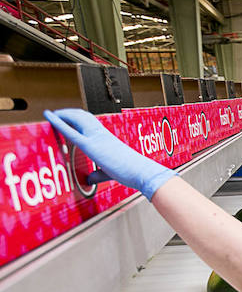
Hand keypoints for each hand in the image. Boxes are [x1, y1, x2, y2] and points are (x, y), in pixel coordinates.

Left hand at [43, 108, 176, 199]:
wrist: (142, 171)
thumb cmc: (132, 172)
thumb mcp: (110, 172)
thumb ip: (98, 174)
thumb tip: (89, 179)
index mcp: (108, 138)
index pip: (91, 122)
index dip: (78, 117)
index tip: (69, 116)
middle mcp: (102, 134)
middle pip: (82, 116)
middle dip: (69, 113)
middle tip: (57, 113)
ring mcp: (96, 138)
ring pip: (76, 117)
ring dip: (62, 114)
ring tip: (51, 114)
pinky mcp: (91, 146)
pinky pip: (70, 131)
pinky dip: (58, 122)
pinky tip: (50, 117)